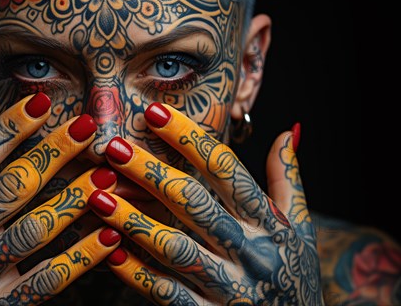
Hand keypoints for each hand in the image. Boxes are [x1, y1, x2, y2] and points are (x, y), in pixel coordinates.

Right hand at [0, 93, 121, 304]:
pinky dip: (81, 259)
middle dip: (51, 154)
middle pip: (10, 189)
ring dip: (73, 200)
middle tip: (85, 126)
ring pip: (33, 232)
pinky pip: (47, 282)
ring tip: (106, 174)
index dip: (7, 130)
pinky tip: (110, 235)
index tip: (39, 103)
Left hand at [89, 102, 322, 304]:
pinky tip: (109, 251)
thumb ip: (289, 180)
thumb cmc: (296, 277)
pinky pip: (169, 295)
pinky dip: (138, 274)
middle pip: (195, 204)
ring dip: (134, 221)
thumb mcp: (301, 229)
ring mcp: (231, 289)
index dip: (190, 139)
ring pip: (176, 248)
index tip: (154, 113)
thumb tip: (289, 131)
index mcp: (271, 224)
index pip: (227, 170)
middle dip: (152, 172)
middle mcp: (251, 253)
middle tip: (114, 147)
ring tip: (99, 195)